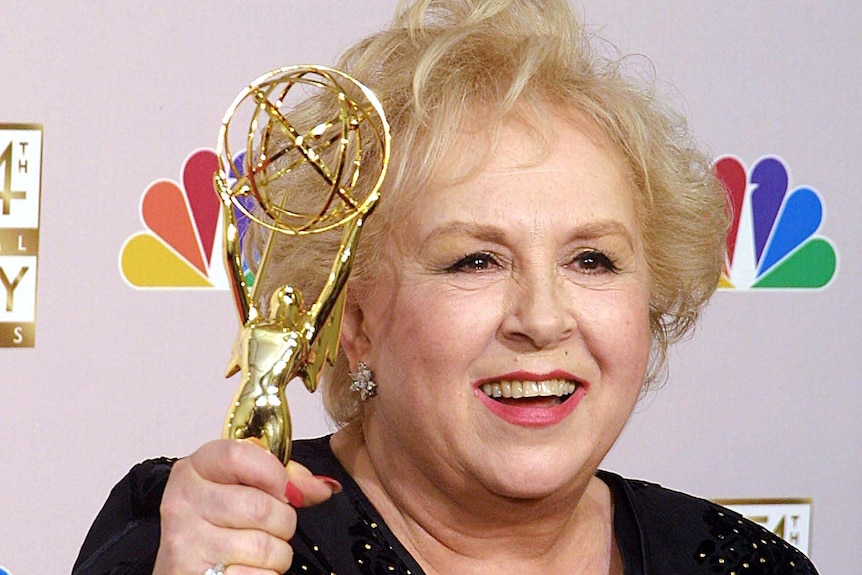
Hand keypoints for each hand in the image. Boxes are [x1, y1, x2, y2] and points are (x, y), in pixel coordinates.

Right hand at [153, 439, 339, 574]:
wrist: (185, 564)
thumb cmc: (216, 522)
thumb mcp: (244, 485)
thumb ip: (286, 478)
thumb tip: (323, 488)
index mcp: (196, 469)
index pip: (239, 455)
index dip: (274, 473)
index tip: (284, 489)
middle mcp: (183, 502)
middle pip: (260, 507)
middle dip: (283, 521)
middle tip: (274, 526)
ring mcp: (185, 541)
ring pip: (264, 547)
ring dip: (277, 553)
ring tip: (261, 550)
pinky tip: (248, 568)